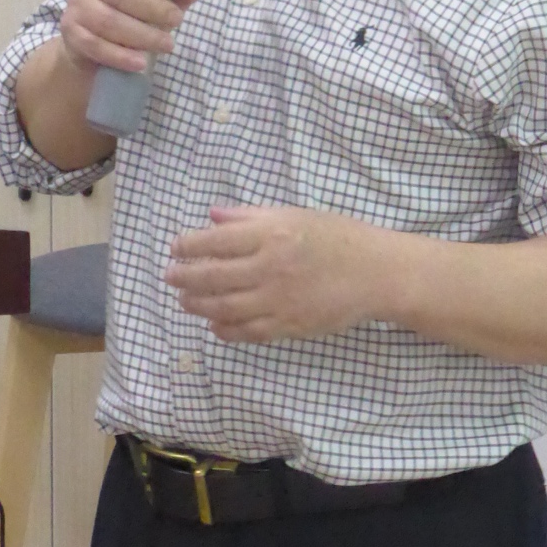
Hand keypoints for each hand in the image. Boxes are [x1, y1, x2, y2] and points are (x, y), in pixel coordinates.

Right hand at [59, 0, 201, 74]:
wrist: (93, 38)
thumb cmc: (133, 9)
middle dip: (152, 8)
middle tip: (176, 20)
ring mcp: (77, 4)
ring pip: (108, 20)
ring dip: (141, 35)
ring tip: (166, 44)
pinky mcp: (71, 32)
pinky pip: (95, 44)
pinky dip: (120, 55)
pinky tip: (140, 62)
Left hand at [165, 205, 392, 343]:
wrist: (375, 273)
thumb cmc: (336, 236)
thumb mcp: (294, 214)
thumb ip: (250, 216)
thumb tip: (212, 216)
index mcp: (272, 235)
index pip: (216, 241)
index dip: (189, 245)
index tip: (176, 247)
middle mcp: (270, 268)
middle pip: (213, 277)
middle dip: (185, 277)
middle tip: (171, 276)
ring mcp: (278, 301)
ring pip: (224, 308)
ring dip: (198, 305)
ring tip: (186, 300)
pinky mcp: (288, 326)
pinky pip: (247, 332)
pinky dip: (225, 330)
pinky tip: (215, 323)